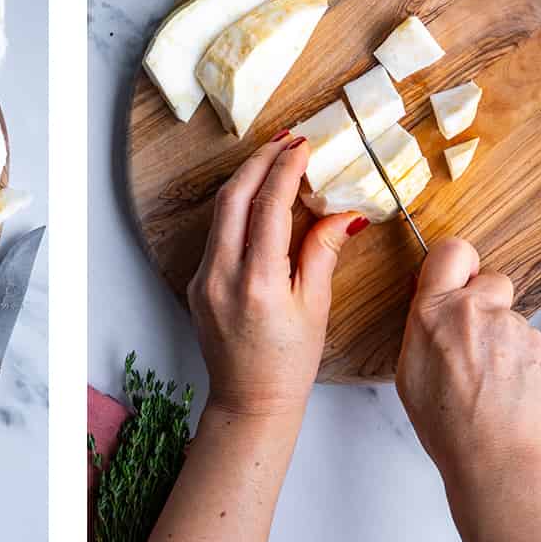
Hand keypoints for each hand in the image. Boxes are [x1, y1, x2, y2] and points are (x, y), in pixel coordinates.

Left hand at [187, 133, 365, 421]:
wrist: (250, 402)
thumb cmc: (290, 362)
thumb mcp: (316, 307)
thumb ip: (323, 252)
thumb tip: (343, 212)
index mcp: (258, 282)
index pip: (269, 207)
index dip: (286, 170)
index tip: (303, 146)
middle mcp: (223, 274)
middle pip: (234, 196)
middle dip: (260, 161)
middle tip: (287, 139)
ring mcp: (204, 277)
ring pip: (221, 210)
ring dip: (246, 178)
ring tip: (274, 156)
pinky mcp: (197, 280)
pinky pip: (217, 231)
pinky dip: (237, 206)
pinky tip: (257, 196)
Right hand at [397, 237, 540, 491]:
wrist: (495, 461)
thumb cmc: (446, 424)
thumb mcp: (409, 369)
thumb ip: (422, 324)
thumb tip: (432, 298)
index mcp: (434, 310)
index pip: (452, 250)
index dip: (459, 262)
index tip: (459, 278)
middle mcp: (475, 310)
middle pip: (491, 279)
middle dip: (486, 300)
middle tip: (476, 338)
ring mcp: (513, 327)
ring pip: (511, 316)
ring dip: (503, 336)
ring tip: (492, 379)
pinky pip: (530, 341)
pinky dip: (522, 358)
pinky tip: (510, 388)